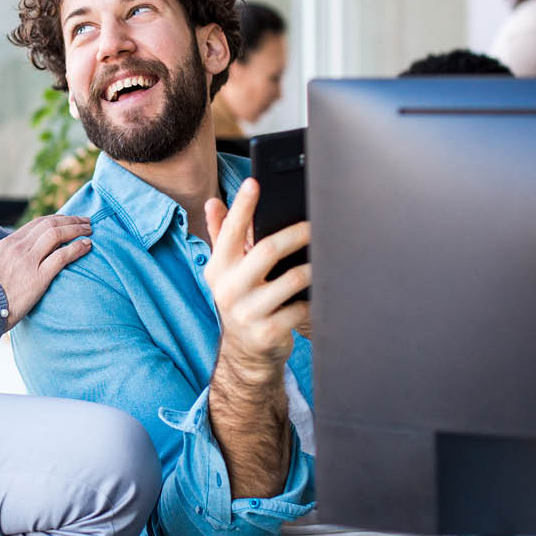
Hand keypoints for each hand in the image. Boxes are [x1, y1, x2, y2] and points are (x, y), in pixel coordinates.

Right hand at [0, 214, 91, 328]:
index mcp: (8, 243)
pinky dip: (77, 248)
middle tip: (85, 221)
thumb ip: (9, 256)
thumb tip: (24, 253)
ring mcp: (28, 262)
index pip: (37, 223)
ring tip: (89, 230)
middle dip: (70, 220)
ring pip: (57, 235)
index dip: (57, 219)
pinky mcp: (38, 277)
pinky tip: (87, 245)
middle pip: (49, 224)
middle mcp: (18, 248)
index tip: (69, 220)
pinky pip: (62, 256)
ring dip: (76, 229)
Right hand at [203, 178, 310, 381]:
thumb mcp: (225, 271)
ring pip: (291, 279)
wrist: (245, 353)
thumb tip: (213, 203)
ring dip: (311, 269)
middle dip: (296, 234)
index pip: (230, 231)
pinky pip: (301, 308)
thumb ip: (221, 235)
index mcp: (217, 268)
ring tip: (321, 262)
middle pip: (267, 250)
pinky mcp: (268, 332)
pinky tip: (316, 296)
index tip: (254, 182)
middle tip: (315, 225)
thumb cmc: (240, 299)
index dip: (243, 205)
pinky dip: (312, 300)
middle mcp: (228, 289)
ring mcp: (247, 312)